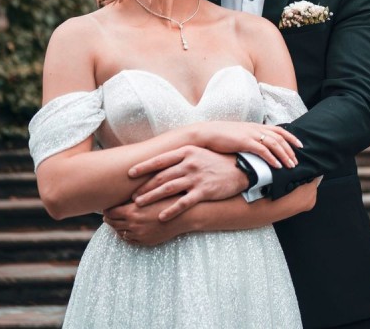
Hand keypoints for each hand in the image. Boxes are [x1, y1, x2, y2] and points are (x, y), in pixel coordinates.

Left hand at [103, 198, 184, 245]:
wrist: (183, 215)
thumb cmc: (167, 200)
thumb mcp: (149, 195)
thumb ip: (133, 196)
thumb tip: (119, 193)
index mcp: (132, 211)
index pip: (110, 212)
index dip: (107, 209)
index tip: (106, 205)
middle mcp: (133, 224)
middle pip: (112, 223)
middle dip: (109, 218)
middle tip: (107, 214)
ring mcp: (139, 235)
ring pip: (119, 232)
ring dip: (116, 226)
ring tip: (116, 220)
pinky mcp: (145, 241)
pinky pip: (129, 240)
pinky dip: (125, 234)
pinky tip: (126, 229)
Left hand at [129, 147, 245, 219]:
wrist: (239, 169)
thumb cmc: (215, 162)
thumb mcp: (197, 153)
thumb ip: (180, 157)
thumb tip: (160, 163)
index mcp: (186, 152)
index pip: (160, 160)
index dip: (143, 167)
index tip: (130, 173)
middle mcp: (189, 163)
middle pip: (161, 177)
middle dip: (144, 187)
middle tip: (131, 196)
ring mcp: (196, 178)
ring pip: (168, 189)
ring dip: (152, 197)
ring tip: (139, 204)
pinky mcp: (203, 191)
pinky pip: (183, 203)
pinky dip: (171, 210)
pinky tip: (161, 216)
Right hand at [176, 121, 300, 169]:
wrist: (207, 133)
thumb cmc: (221, 136)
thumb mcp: (239, 135)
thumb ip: (250, 139)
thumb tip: (258, 148)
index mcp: (255, 126)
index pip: (279, 130)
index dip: (291, 137)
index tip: (300, 145)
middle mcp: (256, 129)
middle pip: (280, 137)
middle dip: (290, 150)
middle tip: (297, 160)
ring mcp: (251, 134)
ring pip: (274, 144)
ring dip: (284, 155)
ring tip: (291, 165)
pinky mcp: (245, 142)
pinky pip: (263, 150)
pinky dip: (272, 158)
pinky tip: (277, 166)